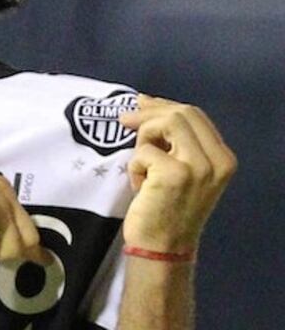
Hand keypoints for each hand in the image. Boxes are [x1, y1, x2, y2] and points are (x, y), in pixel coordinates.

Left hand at [119, 94, 236, 252]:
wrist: (163, 247)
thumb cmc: (167, 207)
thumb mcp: (182, 169)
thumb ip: (172, 138)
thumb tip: (145, 101)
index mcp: (224, 157)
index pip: (195, 114)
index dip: (164, 104)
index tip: (141, 104)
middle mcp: (217, 161)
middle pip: (181, 113)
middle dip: (149, 112)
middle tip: (125, 120)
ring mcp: (198, 167)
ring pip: (163, 123)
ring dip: (143, 137)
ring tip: (140, 161)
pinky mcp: (174, 174)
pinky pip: (143, 151)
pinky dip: (134, 165)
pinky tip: (141, 186)